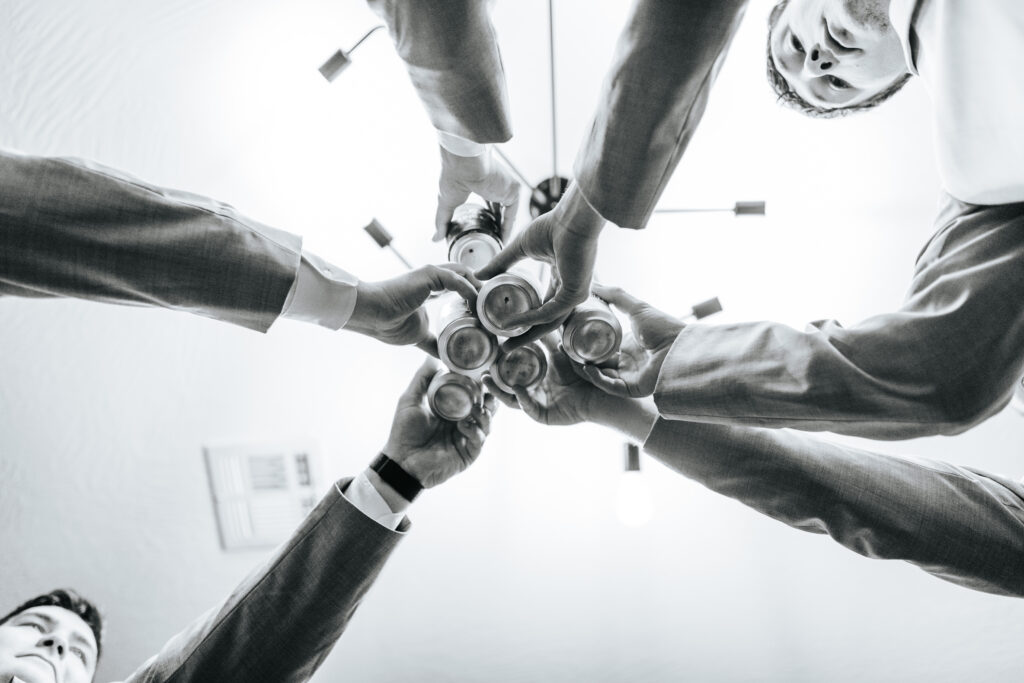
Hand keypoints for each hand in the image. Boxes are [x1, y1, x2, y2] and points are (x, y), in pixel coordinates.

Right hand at [345, 264, 479, 348]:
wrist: (373, 315)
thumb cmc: (388, 323)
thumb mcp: (419, 336)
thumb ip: (433, 343)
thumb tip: (445, 358)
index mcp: (430, 288)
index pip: (460, 285)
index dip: (475, 296)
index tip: (487, 314)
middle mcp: (433, 277)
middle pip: (468, 277)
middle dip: (483, 291)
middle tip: (494, 311)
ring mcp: (431, 274)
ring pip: (466, 274)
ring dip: (480, 290)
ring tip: (489, 309)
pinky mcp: (429, 274)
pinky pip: (457, 279)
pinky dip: (469, 291)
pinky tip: (476, 306)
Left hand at [384, 359, 495, 487]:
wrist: (401, 460)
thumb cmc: (404, 431)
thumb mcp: (411, 399)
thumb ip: (423, 378)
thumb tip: (432, 355)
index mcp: (454, 408)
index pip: (474, 392)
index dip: (480, 383)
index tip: (484, 371)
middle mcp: (464, 421)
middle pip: (487, 406)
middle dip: (489, 396)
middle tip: (486, 387)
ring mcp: (468, 437)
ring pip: (488, 422)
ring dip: (484, 412)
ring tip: (475, 407)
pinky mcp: (469, 453)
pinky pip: (480, 439)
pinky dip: (475, 430)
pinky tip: (464, 425)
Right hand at [435, 146, 519, 241]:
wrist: (464, 165)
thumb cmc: (453, 176)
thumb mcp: (446, 203)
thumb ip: (443, 221)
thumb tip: (435, 239)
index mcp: (484, 182)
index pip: (490, 202)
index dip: (488, 219)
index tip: (483, 233)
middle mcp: (498, 185)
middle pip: (500, 210)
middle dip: (496, 226)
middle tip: (489, 242)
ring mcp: (506, 187)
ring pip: (507, 213)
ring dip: (503, 229)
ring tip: (496, 244)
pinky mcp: (513, 190)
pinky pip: (512, 214)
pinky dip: (507, 227)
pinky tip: (501, 240)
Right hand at [476, 183, 604, 346]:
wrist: (571, 219)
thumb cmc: (552, 227)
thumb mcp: (519, 249)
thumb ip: (500, 264)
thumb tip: (477, 275)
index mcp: (561, 280)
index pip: (544, 307)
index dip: (526, 320)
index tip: (505, 328)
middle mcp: (570, 291)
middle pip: (547, 321)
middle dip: (526, 336)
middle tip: (505, 348)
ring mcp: (575, 294)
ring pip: (549, 322)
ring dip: (527, 334)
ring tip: (507, 345)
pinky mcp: (575, 294)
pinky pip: (549, 313)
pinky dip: (529, 319)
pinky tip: (511, 324)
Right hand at [484, 336, 601, 425]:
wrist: (599, 389)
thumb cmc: (581, 372)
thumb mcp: (558, 352)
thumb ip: (546, 340)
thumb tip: (531, 321)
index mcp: (535, 380)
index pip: (512, 375)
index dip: (499, 368)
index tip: (488, 357)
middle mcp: (534, 395)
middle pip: (507, 391)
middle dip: (493, 383)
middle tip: (482, 373)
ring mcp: (538, 406)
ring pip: (513, 402)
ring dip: (499, 392)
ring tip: (488, 381)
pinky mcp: (546, 417)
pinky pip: (530, 410)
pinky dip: (524, 400)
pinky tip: (517, 389)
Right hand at [574, 284, 683, 397]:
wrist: (681, 346)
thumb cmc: (664, 327)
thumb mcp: (636, 307)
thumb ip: (616, 295)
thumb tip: (593, 283)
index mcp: (627, 346)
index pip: (599, 347)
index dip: (583, 342)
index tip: (568, 332)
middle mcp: (626, 363)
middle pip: (596, 362)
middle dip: (579, 356)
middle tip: (563, 345)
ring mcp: (628, 377)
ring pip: (599, 376)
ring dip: (584, 368)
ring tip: (571, 356)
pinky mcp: (632, 389)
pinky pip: (609, 386)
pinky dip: (597, 379)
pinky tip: (587, 368)